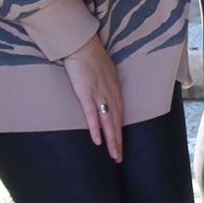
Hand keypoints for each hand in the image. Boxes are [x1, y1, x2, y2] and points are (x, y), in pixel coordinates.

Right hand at [60, 32, 123, 160]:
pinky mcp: (86, 93)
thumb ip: (106, 84)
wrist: (82, 44)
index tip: (121, 144)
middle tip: (119, 158)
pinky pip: (92, 115)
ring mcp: (99, 94)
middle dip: (118, 141)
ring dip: (111, 140)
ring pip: (108, 122)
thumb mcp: (104, 71)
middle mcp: (110, 93)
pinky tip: (97, 141)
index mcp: (115, 88)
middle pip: (117, 121)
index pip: (120, 114)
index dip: (120, 130)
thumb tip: (104, 94)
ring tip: (113, 155)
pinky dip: (96, 129)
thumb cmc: (91, 56)